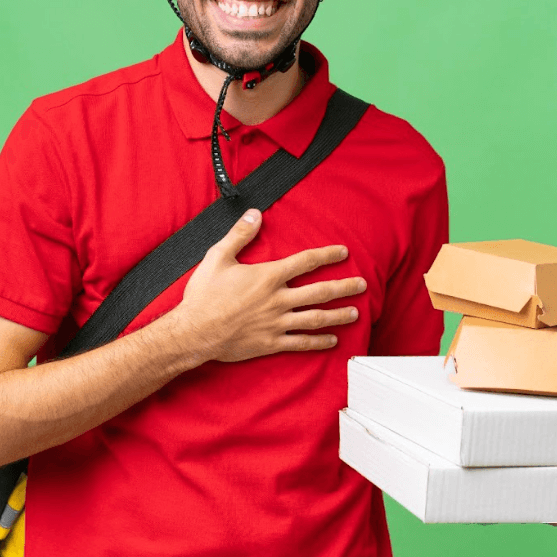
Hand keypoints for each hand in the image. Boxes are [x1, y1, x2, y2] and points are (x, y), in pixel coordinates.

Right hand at [166, 209, 365, 363]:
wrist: (193, 332)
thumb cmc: (203, 295)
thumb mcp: (218, 257)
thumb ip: (239, 234)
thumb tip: (255, 214)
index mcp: (267, 277)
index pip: (305, 262)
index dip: (326, 255)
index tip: (343, 253)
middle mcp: (277, 300)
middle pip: (320, 292)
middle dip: (344, 287)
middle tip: (362, 284)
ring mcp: (276, 323)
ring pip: (316, 318)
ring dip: (338, 315)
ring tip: (355, 313)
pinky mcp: (271, 342)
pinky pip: (301, 343)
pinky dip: (319, 342)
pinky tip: (333, 341)